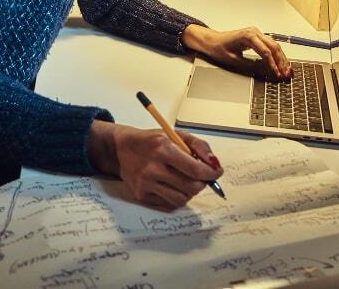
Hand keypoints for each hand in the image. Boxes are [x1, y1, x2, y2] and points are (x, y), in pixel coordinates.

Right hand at [87, 121, 222, 209]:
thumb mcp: (175, 135)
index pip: (195, 169)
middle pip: (191, 187)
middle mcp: (153, 168)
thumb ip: (198, 145)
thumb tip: (215, 164)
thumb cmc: (152, 141)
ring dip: (190, 192)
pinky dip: (176, 197)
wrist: (121, 149)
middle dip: (202, 183)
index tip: (217, 172)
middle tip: (201, 177)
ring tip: (186, 181)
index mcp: (163, 149)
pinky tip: (172, 186)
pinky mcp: (141, 195)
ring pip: (182, 199)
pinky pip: (168, 204)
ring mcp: (145, 184)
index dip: (211, 173)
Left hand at [182, 25, 290, 79]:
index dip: (273, 65)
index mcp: (248, 36)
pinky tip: (281, 64)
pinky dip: (276, 55)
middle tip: (286, 74)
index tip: (277, 75)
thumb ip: (250, 66)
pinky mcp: (257, 37)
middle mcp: (254, 32)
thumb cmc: (219, 48)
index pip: (265, 52)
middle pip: (274, 47)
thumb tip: (265, 72)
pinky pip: (270, 45)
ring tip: (287, 71)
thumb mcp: (233, 60)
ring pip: (274, 46)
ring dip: (281, 59)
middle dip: (281, 62)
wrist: (212, 41)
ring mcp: (256, 33)